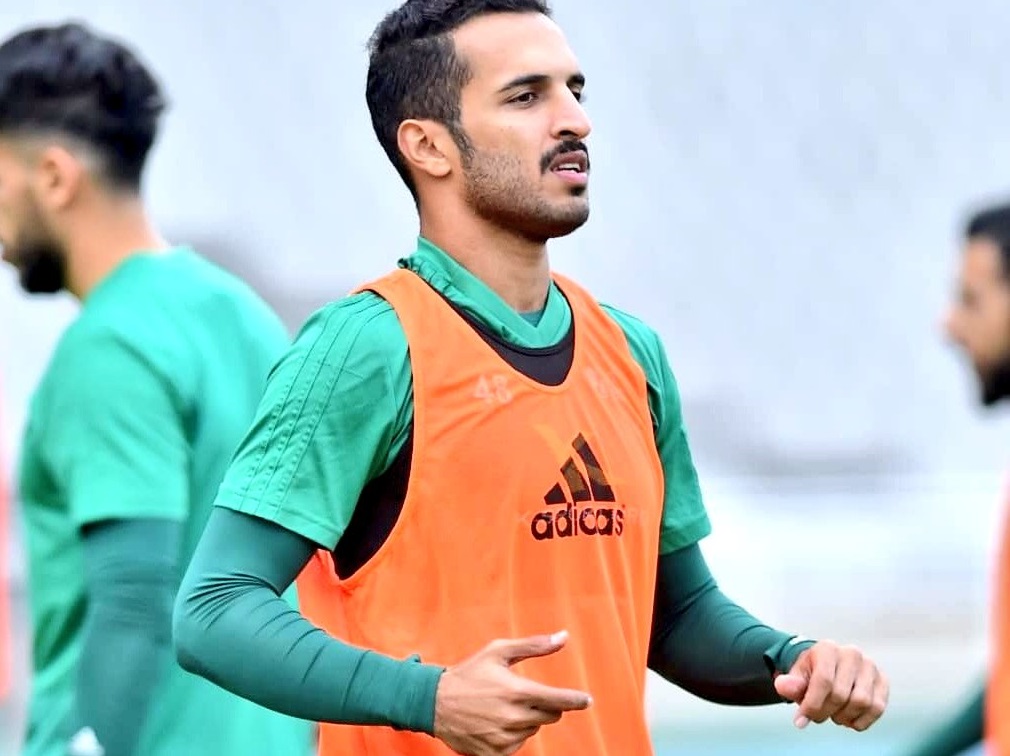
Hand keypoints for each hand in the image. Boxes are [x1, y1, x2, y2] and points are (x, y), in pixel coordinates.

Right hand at [433, 630, 591, 755]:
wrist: (434, 703)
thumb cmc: (469, 673)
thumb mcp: (498, 651)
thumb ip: (534, 646)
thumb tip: (564, 637)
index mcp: (517, 691)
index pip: (558, 700)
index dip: (576, 700)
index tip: (587, 700)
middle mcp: (513, 717)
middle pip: (550, 716)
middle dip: (545, 705)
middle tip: (524, 695)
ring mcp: (504, 738)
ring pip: (533, 730)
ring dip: (527, 719)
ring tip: (501, 706)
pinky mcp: (495, 754)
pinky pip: (518, 745)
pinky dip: (513, 734)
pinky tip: (495, 722)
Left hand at [774, 640, 887, 731]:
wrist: (828, 667)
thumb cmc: (811, 673)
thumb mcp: (797, 676)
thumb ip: (790, 683)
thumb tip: (782, 686)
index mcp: (828, 648)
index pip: (823, 681)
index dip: (812, 705)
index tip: (801, 720)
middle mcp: (852, 654)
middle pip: (841, 694)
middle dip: (825, 712)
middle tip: (817, 716)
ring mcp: (870, 667)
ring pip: (862, 702)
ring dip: (844, 717)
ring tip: (833, 715)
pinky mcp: (883, 681)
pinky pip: (877, 708)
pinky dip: (861, 721)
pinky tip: (848, 719)